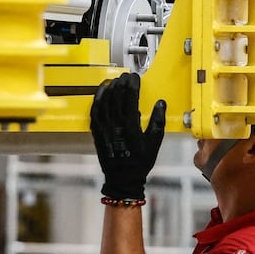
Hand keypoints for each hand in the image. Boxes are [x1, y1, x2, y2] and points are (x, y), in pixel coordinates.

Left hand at [90, 73, 166, 201]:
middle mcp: (115, 125)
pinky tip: (101, 92)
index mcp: (130, 127)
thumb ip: (157, 121)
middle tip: (126, 76)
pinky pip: (94, 112)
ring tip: (115, 80)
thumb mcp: (154, 143)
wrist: (122, 178)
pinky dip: (97, 100)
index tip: (135, 78)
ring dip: (109, 89)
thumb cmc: (140, 161)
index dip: (132, 86)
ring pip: (104, 102)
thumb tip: (160, 103)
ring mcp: (103, 128)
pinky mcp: (96, 131)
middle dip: (121, 84)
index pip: (130, 99)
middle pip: (116, 98)